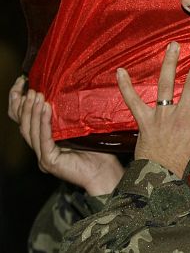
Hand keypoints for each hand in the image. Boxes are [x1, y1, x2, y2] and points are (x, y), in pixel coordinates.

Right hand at [9, 76, 123, 195]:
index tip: (22, 82)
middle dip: (23, 104)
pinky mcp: (49, 161)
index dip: (19, 101)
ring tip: (36, 95)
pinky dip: (43, 122)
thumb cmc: (99, 150)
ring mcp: (42, 156)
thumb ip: (70, 114)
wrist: (106, 172)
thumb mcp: (81, 127)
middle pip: (22, 124)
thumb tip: (69, 88)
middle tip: (29, 87)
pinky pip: (43, 138)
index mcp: (44, 140)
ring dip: (32, 111)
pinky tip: (45, 108)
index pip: (23, 119)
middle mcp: (40, 148)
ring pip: (30, 130)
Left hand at [117, 42, 189, 175]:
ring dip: (169, 63)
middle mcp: (181, 116)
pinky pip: (133, 101)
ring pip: (167, 85)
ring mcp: (162, 117)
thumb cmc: (182, 165)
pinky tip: (120, 71)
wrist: (159, 180)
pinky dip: (126, 86)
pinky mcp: (144, 121)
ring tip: (173, 46)